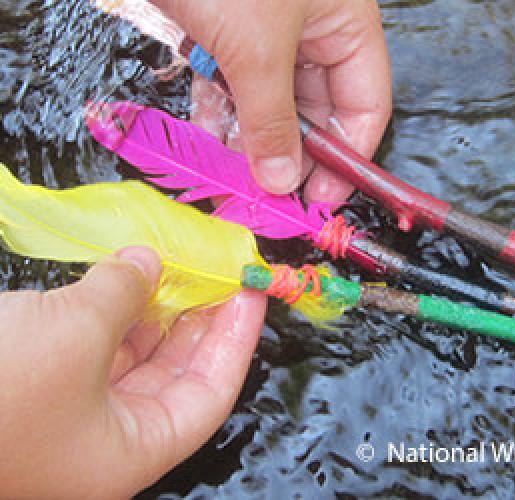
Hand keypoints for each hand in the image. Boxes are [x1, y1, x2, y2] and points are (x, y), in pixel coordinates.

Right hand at [0, 247, 265, 497]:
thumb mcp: (74, 334)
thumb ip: (124, 294)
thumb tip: (148, 262)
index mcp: (129, 452)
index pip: (211, 394)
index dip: (236, 340)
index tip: (252, 292)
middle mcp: (104, 441)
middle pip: (175, 375)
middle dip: (197, 318)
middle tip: (217, 268)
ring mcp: (67, 416)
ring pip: (130, 358)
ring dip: (152, 308)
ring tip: (178, 260)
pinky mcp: (33, 387)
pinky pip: (89, 348)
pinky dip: (108, 310)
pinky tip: (124, 273)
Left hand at [154, 0, 391, 202]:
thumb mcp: (256, 49)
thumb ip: (272, 121)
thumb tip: (282, 181)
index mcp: (346, 23)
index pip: (365, 105)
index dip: (347, 157)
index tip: (319, 199)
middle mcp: (315, 28)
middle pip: (318, 107)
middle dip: (295, 153)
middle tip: (273, 195)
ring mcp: (270, 29)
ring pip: (274, 99)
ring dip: (256, 137)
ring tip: (238, 174)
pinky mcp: (229, 29)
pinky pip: (236, 81)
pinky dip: (224, 109)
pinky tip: (212, 137)